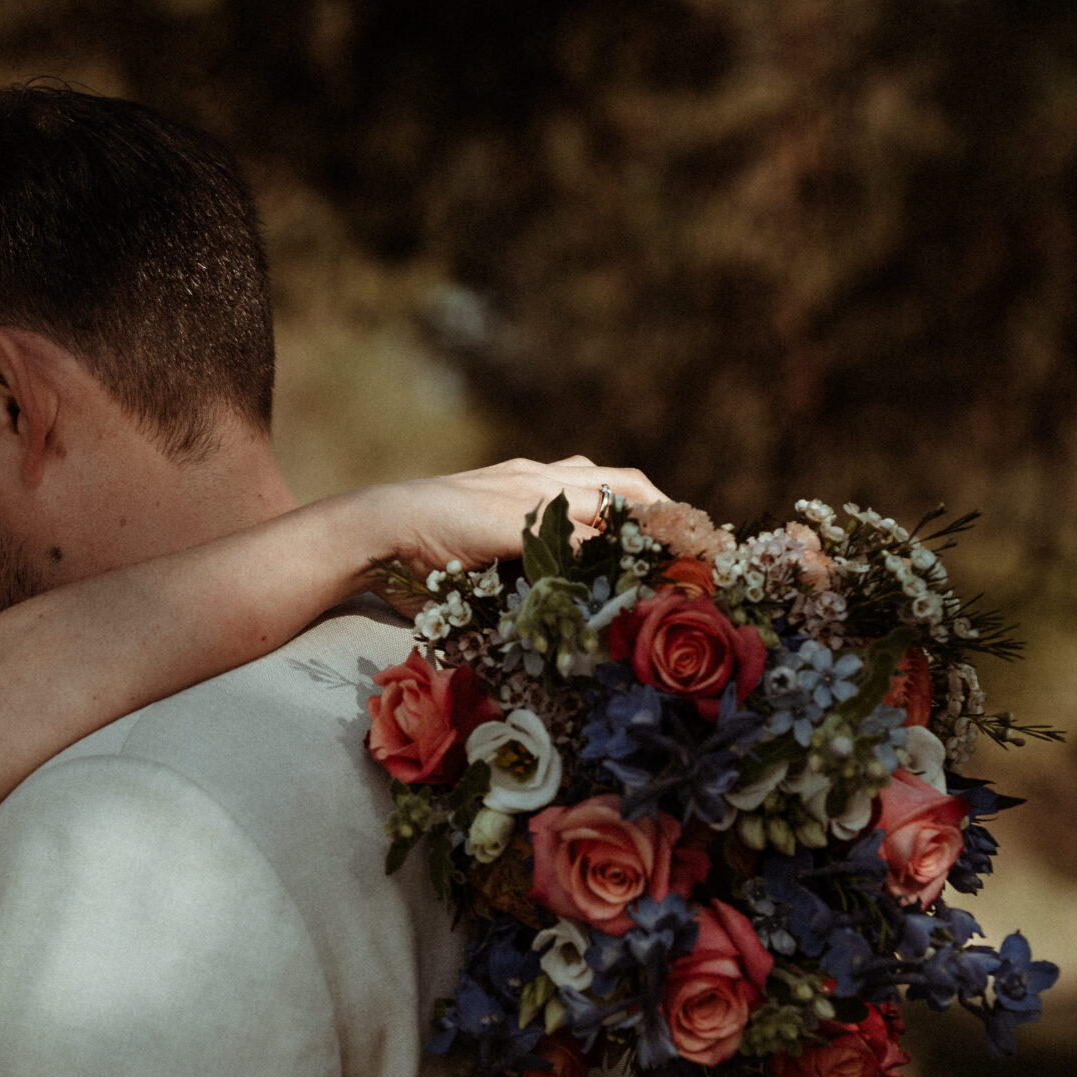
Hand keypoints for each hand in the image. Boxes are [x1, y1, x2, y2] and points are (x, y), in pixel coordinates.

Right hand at [374, 455, 665, 586]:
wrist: (376, 530)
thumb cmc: (418, 549)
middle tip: (701, 552)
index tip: (679, 538)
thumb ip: (520, 561)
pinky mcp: (518, 518)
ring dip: (651, 534)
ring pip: (613, 504)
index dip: (649, 510)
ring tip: (683, 565)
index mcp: (531, 480)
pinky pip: (580, 536)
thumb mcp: (483, 551)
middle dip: (670, 516)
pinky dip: (612, 557)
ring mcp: (530, 494)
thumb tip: (554, 598)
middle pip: (626, 485)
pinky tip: (633, 581)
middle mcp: (539, 477)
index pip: (607, 486)